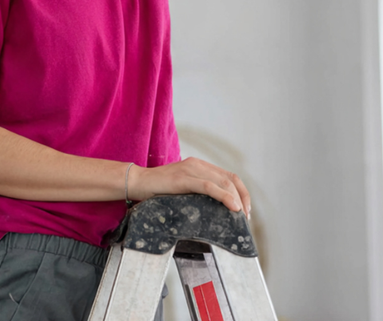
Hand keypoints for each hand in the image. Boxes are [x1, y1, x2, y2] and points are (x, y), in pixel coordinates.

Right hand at [130, 157, 250, 214]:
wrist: (137, 183)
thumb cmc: (157, 190)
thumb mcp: (182, 190)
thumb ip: (195, 193)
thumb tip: (211, 211)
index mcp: (200, 166)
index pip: (228, 176)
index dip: (241, 191)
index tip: (245, 209)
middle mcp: (198, 164)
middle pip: (230, 179)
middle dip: (242, 197)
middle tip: (245, 217)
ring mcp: (191, 169)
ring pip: (222, 182)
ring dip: (236, 198)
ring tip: (241, 214)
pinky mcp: (183, 178)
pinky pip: (208, 186)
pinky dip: (223, 196)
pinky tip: (231, 206)